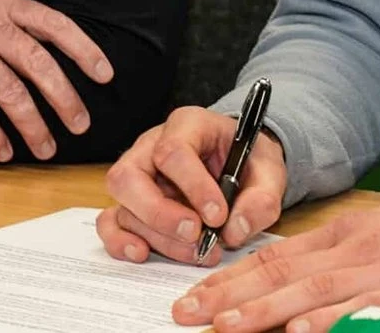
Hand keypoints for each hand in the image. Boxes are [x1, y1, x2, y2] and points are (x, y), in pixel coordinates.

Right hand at [0, 0, 112, 162]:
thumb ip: (7, 22)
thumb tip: (47, 52)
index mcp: (1, 2)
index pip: (54, 24)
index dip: (83, 50)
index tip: (105, 74)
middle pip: (38, 63)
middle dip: (65, 98)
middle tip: (81, 124)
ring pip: (10, 91)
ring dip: (32, 124)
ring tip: (45, 147)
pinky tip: (3, 151)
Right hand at [98, 106, 287, 264]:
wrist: (242, 166)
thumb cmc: (249, 162)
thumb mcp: (269, 171)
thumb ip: (262, 198)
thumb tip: (234, 229)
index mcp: (188, 125)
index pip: (174, 151)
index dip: (193, 186)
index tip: (218, 216)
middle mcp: (152, 146)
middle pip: (130, 175)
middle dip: (160, 213)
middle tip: (195, 235)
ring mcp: (137, 175)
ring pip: (123, 203)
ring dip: (156, 236)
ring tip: (196, 252)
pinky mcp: (131, 203)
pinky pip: (110, 221)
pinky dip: (120, 241)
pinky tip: (143, 254)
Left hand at [169, 181, 379, 332]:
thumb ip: (341, 259)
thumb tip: (291, 288)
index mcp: (350, 232)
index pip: (277, 256)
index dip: (230, 279)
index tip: (192, 299)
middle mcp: (363, 248)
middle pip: (285, 274)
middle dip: (231, 298)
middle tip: (186, 316)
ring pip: (317, 293)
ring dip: (267, 313)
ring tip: (227, 327)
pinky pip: (369, 311)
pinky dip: (334, 321)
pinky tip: (304, 331)